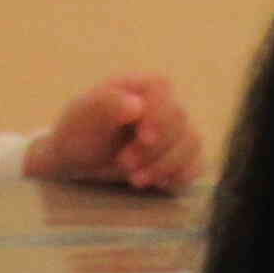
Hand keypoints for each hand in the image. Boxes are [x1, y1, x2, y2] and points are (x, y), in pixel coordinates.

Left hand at [24, 74, 201, 192]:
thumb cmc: (79, 132)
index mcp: (140, 87)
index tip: (143, 136)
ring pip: (192, 144)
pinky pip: (196, 166)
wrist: (78, 161)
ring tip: (135, 180)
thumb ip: (106, 105)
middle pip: (180, 121)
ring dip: (166, 166)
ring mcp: (175, 134)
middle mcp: (162, 107)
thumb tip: (137, 105)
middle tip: (124, 163)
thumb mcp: (83, 116)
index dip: (159, 114)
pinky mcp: (180, 159)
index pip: (163, 90)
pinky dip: (180, 176)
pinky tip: (158, 184)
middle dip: (155, 149)